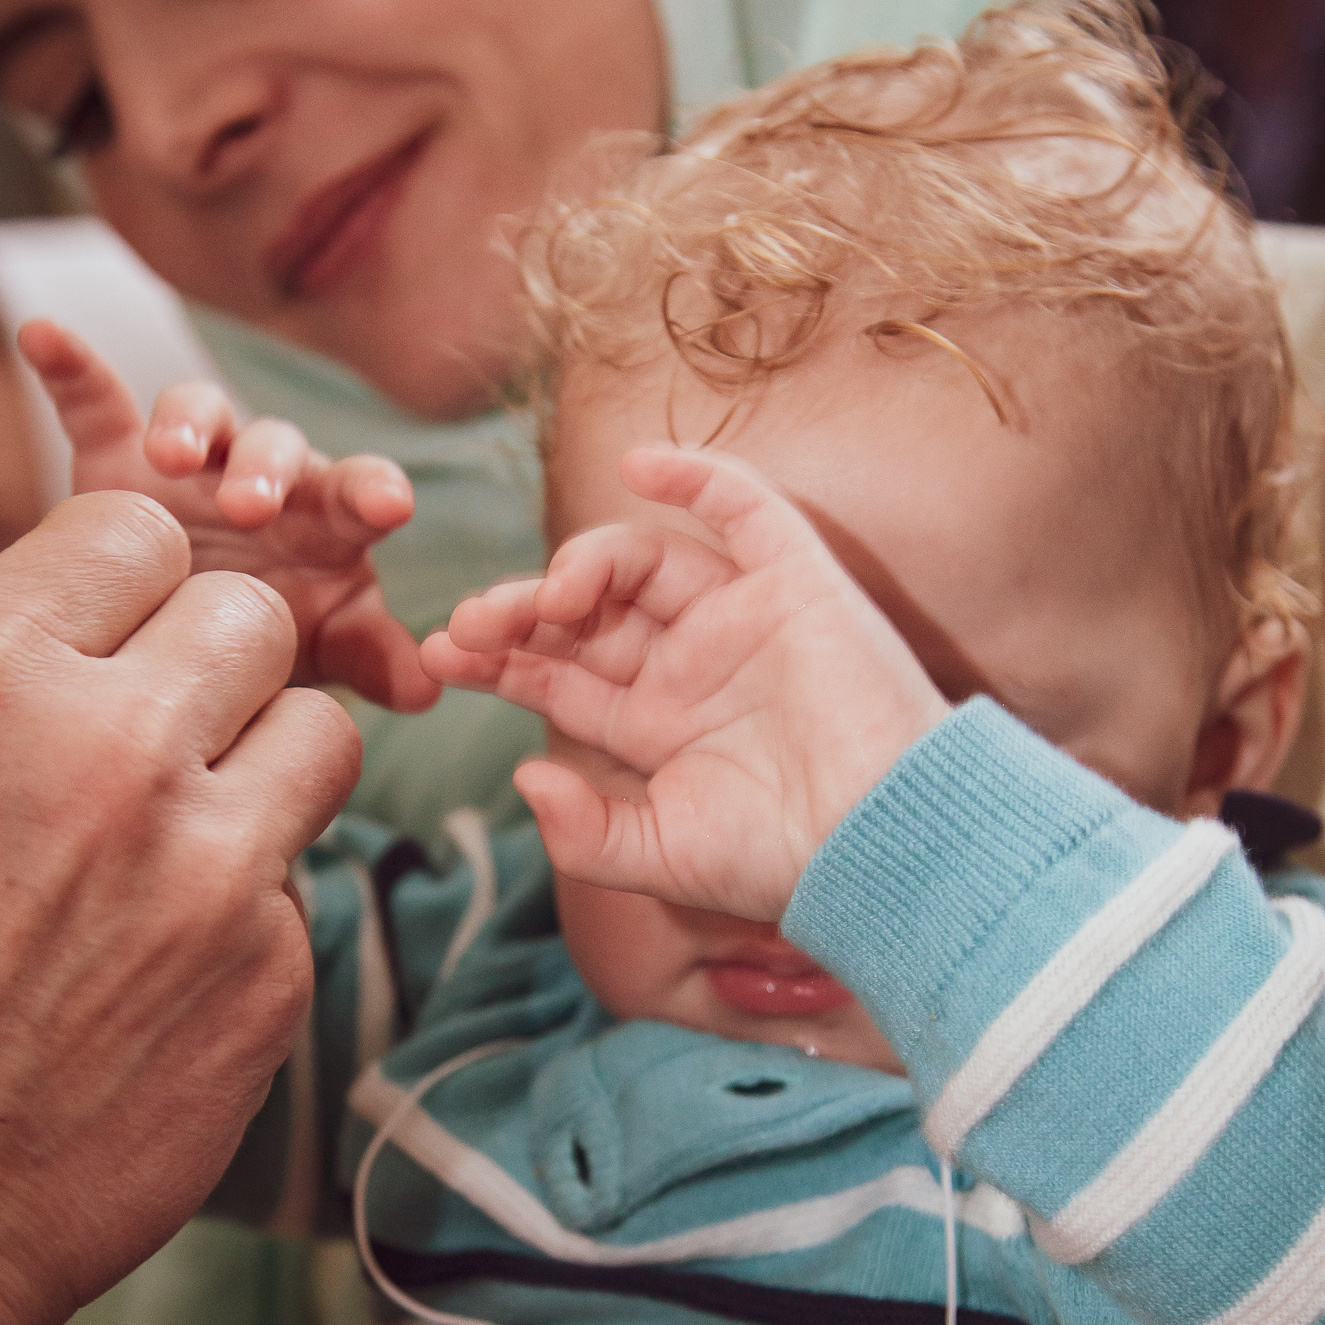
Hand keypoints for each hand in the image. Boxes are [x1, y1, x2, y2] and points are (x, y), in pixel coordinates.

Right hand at [0, 493, 357, 1324]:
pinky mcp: (271, 973)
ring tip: (189, 836)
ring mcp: (210, 865)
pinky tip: (165, 970)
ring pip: (319, 733)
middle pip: (252, 617)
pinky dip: (251, 912)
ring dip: (264, 770)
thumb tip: (81, 627)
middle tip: (165, 736)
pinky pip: (302, 884)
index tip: (112, 639)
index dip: (126, 586)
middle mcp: (111, 745)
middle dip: (213, 667)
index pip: (136, 532)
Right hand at [20, 320, 437, 709]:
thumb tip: (430, 689)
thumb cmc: (273, 638)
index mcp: (326, 518)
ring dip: (187, 423)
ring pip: (200, 412)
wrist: (176, 639)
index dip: (375, 490)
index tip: (389, 505)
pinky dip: (69, 365)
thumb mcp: (322, 653)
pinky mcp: (115, 455)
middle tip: (250, 507)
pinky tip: (41, 336)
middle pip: (276, 444)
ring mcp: (191, 461)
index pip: (359, 488)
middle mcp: (264, 474)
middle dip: (266, 468)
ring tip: (171, 455)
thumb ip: (373, 660)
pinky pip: (93, 398)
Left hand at [424, 443, 946, 919]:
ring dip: (583, 563)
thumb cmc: (782, 861)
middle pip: (588, 614)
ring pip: (645, 561)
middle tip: (473, 623)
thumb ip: (583, 831)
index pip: (560, 676)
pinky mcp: (796, 582)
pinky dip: (697, 474)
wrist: (881, 842)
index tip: (443, 654)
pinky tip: (641, 463)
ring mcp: (743, 618)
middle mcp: (694, 665)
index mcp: (660, 727)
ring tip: (552, 598)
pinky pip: (745, 508)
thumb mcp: (661, 858)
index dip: (499, 660)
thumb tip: (526, 776)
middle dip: (521, 611)